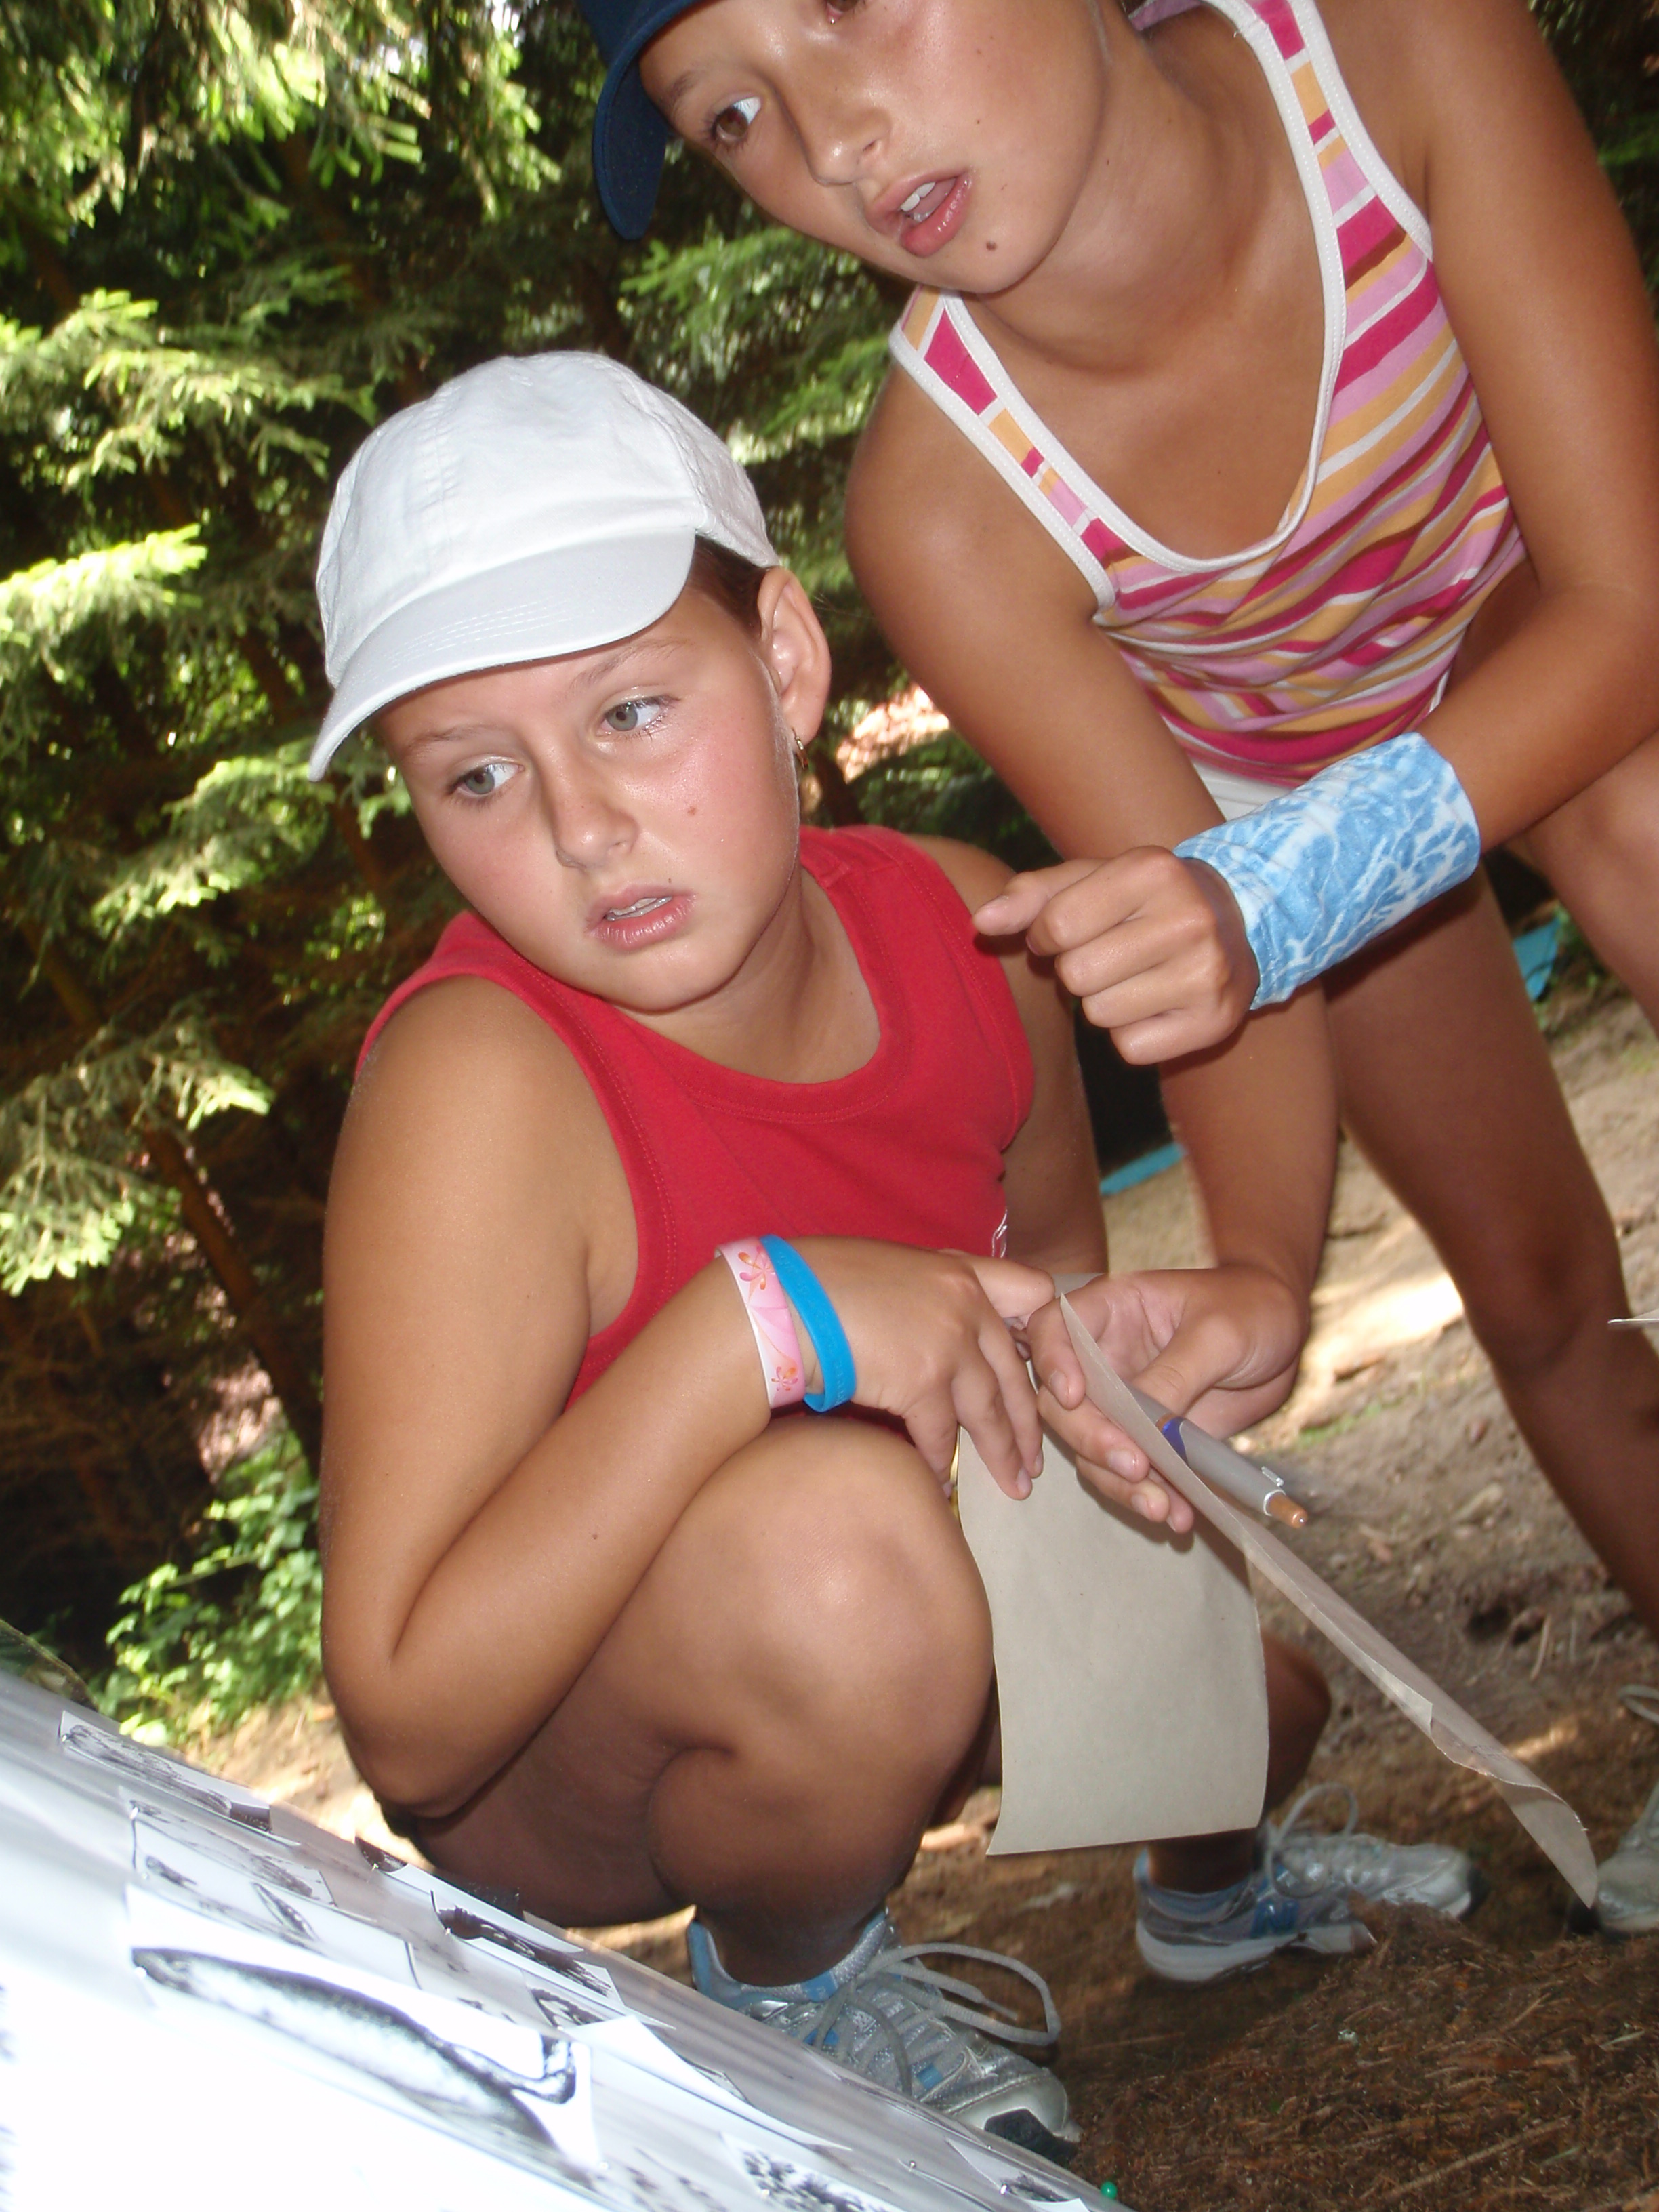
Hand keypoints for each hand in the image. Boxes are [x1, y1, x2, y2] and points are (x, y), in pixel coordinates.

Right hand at [793, 1241, 1052, 1498]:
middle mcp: (965, 1303)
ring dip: (1002, 1454)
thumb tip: (935, 1333)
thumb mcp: (890, 1270)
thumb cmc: (818, 1281)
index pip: (1033, 1292)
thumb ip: (928, 1296)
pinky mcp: (923, 1381)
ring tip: (1014, 1486)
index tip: (1045, 1371)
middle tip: (1034, 1460)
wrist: (780, 1300)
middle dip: (1028, 1423)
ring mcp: (949, 1342)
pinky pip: (942, 1435)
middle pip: (1015, 1371)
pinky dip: (940, 1464)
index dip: (1045, 1333)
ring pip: (989, 1411)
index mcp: (960, 1270)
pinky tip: (940, 1486)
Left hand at [974, 851, 1258, 1061]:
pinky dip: (1131, 1033)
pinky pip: (1130, 1048)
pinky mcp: (1214, 1022)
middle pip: (1077, 975)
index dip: (1047, 936)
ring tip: (1135, 976)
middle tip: (1108, 954)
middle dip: (1076, 970)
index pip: (1057, 926)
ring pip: (1100, 1015)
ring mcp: (1207, 974)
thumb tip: (981, 922)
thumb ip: (1031, 896)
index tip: (1069, 930)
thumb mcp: (1090, 880)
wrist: (1236, 925)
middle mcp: (1189, 919)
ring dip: (1103, 1002)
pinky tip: (1156, 1004)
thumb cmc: (1143, 901)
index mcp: (1153, 870)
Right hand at [1024, 1264, 1306, 1525]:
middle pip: (1062, 1403)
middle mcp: (1104, 1358)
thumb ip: (1176, 1373)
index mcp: (1111, 1310)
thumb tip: (1142, 1426)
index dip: (1053, 1362)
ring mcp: (1123, 1401)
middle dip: (1092, 1440)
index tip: (1073, 1398)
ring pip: (1091, 1448)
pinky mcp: (1148, 1437)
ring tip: (1164, 1508)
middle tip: (1135, 1466)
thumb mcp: (1219, 1333)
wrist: (1286, 1338)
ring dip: (1120, 1483)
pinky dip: (1150, 1496)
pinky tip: (1180, 1514)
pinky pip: (1131, 1473)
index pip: (1053, 1328)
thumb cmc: (1251, 1310)